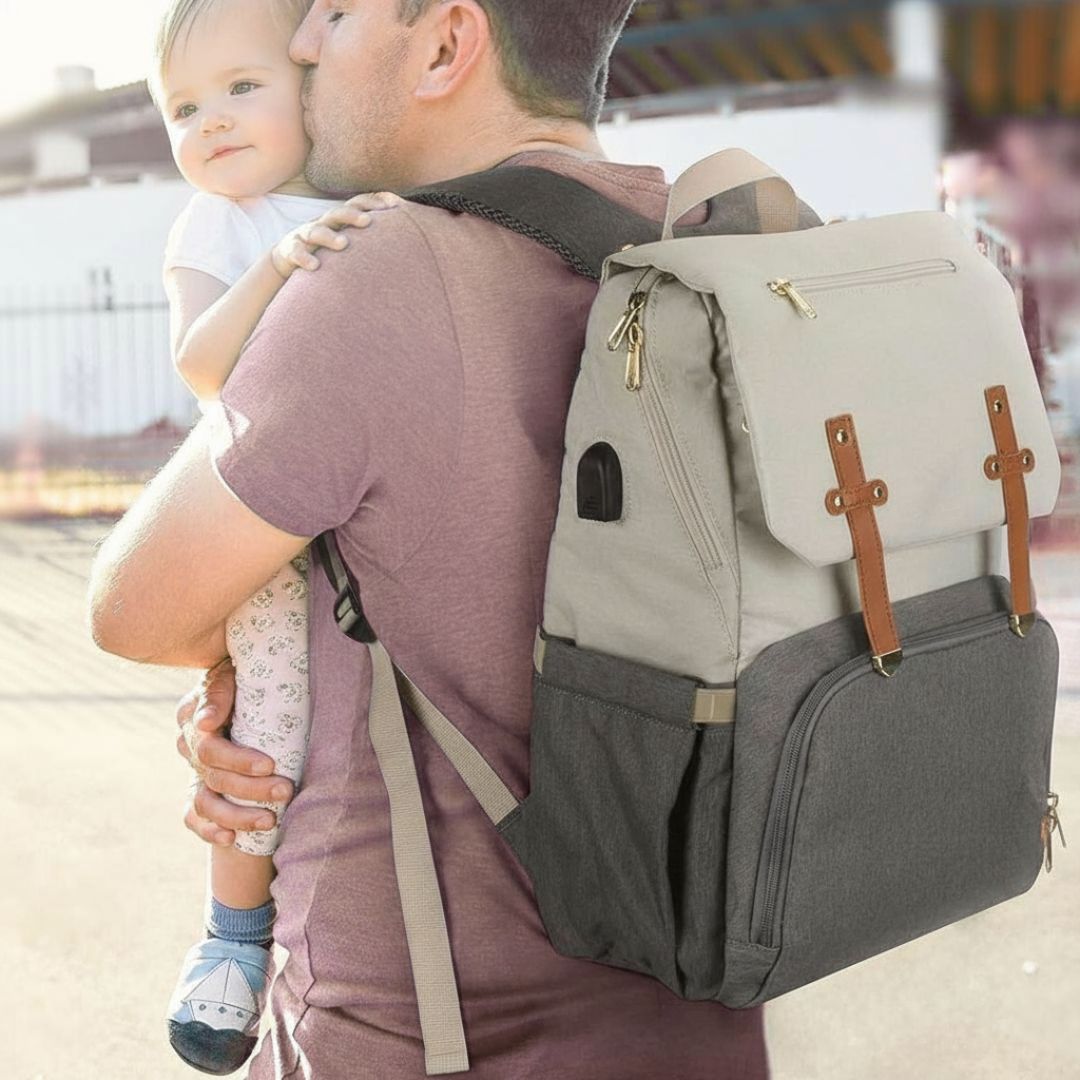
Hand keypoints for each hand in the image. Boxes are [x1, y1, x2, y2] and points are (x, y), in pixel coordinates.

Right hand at [176, 656, 295, 846]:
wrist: (248, 685)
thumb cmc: (246, 675)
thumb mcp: (233, 672)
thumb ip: (219, 691)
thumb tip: (207, 723)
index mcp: (194, 717)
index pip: (210, 748)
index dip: (238, 760)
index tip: (270, 765)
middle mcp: (190, 746)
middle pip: (213, 778)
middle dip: (251, 790)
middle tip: (285, 791)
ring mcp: (193, 770)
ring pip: (204, 802)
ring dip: (236, 816)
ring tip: (269, 821)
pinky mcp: (199, 788)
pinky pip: (194, 816)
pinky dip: (209, 830)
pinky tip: (230, 839)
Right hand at [269, 190, 403, 278]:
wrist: (289, 256)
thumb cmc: (326, 248)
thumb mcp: (346, 236)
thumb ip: (369, 234)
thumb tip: (402, 227)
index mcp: (339, 218)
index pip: (356, 204)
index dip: (371, 202)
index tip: (391, 206)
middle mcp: (323, 222)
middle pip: (337, 213)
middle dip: (351, 216)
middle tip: (368, 221)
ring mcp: (305, 235)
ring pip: (316, 232)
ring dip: (329, 237)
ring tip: (343, 244)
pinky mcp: (291, 250)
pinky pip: (296, 253)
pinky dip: (304, 258)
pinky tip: (315, 266)